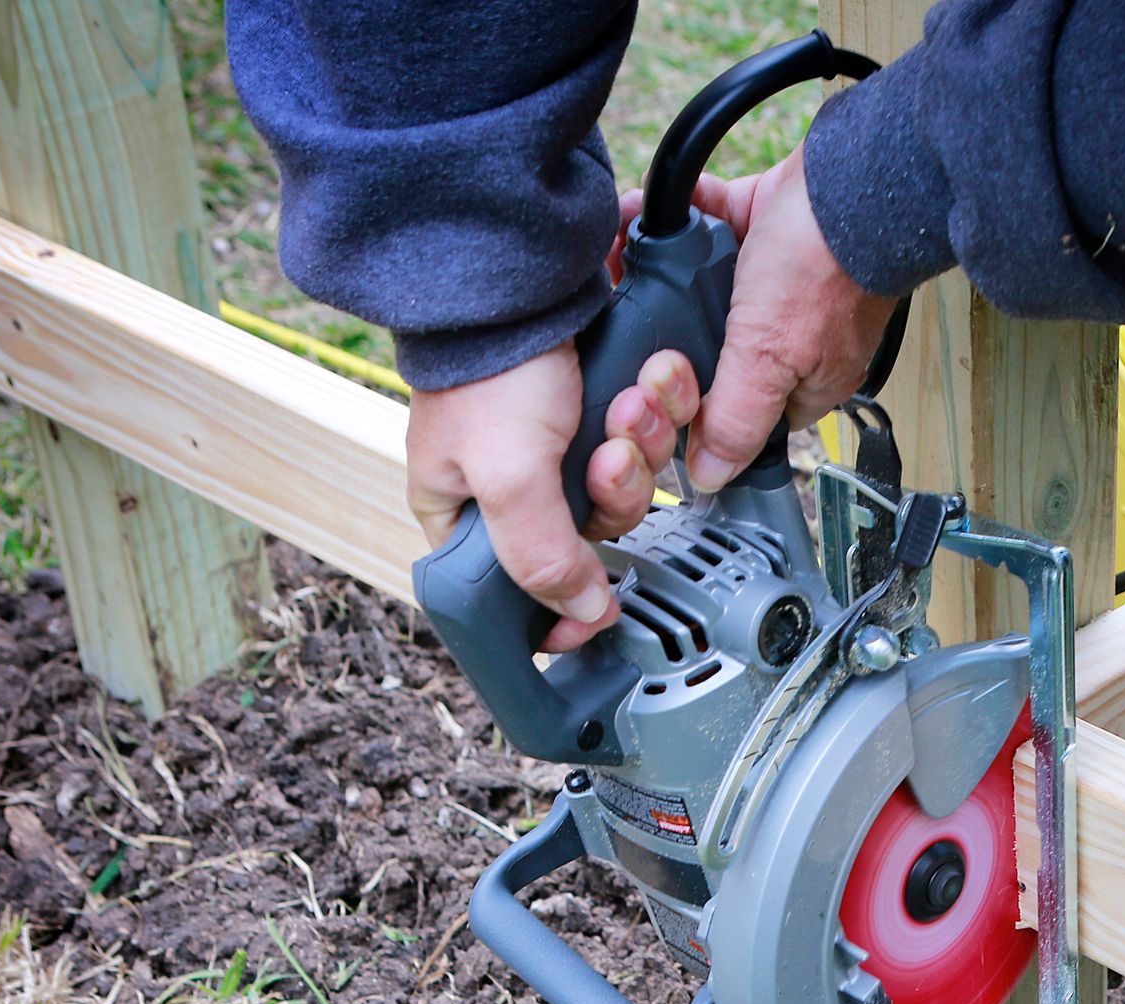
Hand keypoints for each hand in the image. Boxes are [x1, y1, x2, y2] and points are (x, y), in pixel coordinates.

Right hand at [406, 341, 699, 652]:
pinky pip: (646, 438)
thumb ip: (542, 556)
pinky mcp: (601, 406)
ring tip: (626, 404)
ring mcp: (561, 445)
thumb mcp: (509, 476)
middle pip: (589, 537)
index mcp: (466, 514)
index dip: (559, 609)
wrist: (525, 267)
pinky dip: (657, 410)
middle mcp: (513, 485)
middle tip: (607, 456)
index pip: (514, 593)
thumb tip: (584, 613)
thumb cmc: (491, 364)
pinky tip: (646, 378)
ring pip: (627, 486)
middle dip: (614, 495)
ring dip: (641, 446)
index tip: (597, 615)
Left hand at [648, 144, 898, 491]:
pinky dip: (678, 222)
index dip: (695, 409)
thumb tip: (711, 476)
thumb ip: (737, 419)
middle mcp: (791, 335)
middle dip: (666, 335)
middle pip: (713, 354)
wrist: (853, 170)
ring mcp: (775, 280)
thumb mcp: (770, 359)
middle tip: (631, 321)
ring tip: (624, 265)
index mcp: (805, 382)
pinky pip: (708, 229)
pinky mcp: (762, 226)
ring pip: (702, 291)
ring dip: (662, 276)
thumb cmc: (827, 263)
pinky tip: (646, 219)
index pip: (740, 418)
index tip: (651, 391)